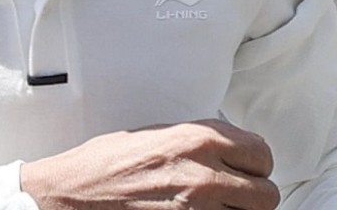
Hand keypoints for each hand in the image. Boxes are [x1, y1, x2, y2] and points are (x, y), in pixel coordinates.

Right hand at [22, 119, 279, 208]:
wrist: (70, 194)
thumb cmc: (108, 163)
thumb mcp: (159, 134)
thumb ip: (202, 141)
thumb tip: (233, 150)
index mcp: (201, 139)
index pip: (263, 154)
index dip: (255, 166)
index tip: (244, 171)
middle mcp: (205, 173)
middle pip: (266, 194)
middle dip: (253, 196)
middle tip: (234, 196)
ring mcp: (197, 209)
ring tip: (214, 208)